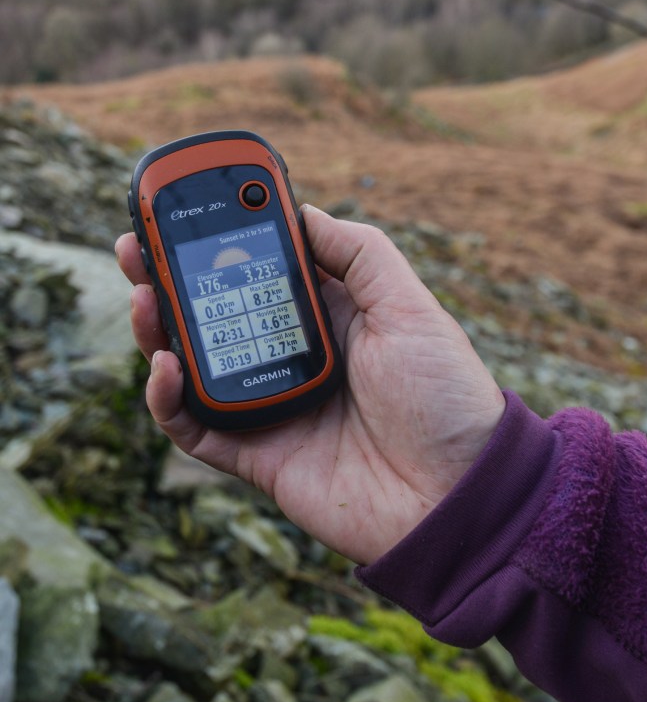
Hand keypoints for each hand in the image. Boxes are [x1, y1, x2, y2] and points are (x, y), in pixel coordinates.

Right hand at [116, 206, 504, 564]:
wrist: (455, 494)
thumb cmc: (444, 396)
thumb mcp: (410, 306)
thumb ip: (358, 254)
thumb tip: (303, 211)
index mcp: (330, 317)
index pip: (262, 270)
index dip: (226, 241)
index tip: (191, 208)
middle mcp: (295, 355)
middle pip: (217, 312)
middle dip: (173, 277)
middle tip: (137, 243)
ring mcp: (272, 404)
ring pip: (195, 363)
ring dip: (158, 329)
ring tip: (141, 293)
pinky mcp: (256, 454)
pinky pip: (195, 425)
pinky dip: (167, 398)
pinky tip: (166, 364)